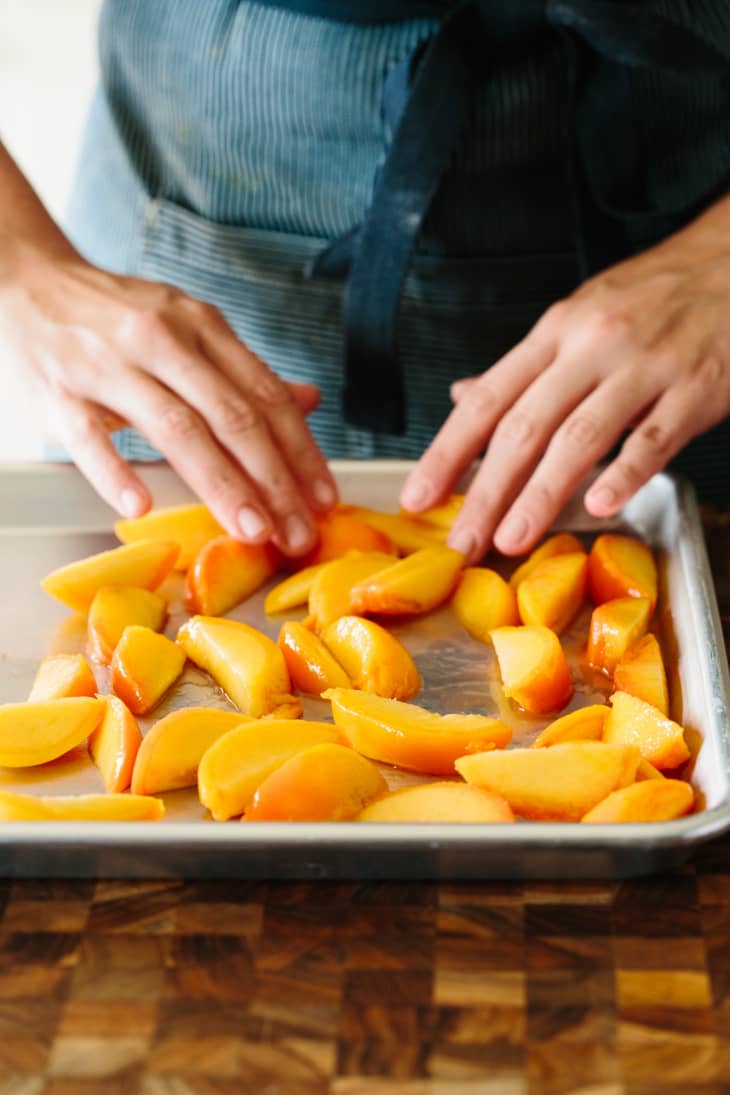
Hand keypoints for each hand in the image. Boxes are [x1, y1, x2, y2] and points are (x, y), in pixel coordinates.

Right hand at [0, 248, 337, 555]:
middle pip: (232, 417)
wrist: (27, 283)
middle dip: (274, 480)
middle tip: (297, 532)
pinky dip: (116, 473)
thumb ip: (243, 371)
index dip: (301, 452)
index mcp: (200, 327)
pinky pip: (91, 438)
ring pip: (177, 428)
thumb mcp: (186, 328)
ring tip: (252, 530)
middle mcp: (162, 341)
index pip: (265, 396)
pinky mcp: (60, 394)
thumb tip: (308, 401)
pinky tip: (143, 507)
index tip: (323, 498)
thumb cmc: (114, 317)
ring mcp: (108, 366)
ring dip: (222, 484)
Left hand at [400, 197, 729, 561]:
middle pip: (524, 427)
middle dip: (485, 491)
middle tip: (462, 541)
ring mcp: (644, 366)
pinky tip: (601, 507)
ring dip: (541, 494)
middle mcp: (590, 346)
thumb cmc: (649, 300)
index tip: (418, 497)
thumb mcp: (576, 319)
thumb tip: (462, 397)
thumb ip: (523, 368)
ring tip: (512, 539)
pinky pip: (654, 437)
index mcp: (554, 332)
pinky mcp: (695, 387)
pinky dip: (626, 472)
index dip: (447, 453)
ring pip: (581, 437)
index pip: (487, 400)